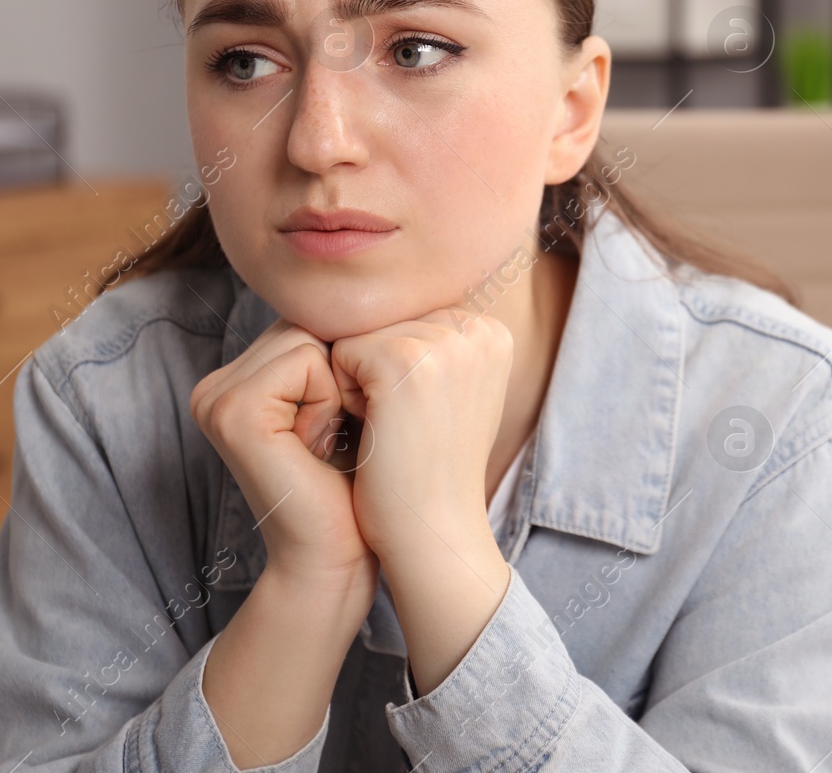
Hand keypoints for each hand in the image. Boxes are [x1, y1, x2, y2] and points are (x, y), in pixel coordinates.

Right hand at [189, 318, 376, 588]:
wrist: (338, 557)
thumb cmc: (357, 485)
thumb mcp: (350, 404)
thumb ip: (340, 350)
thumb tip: (386, 285)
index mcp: (238, 379)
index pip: (308, 323)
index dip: (347, 366)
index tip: (345, 425)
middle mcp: (216, 385)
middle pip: (307, 324)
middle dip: (343, 375)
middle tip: (338, 438)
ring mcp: (215, 397)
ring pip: (309, 337)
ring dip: (340, 389)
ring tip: (327, 443)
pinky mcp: (231, 411)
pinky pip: (306, 361)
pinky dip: (330, 401)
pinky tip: (316, 448)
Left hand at [329, 307, 512, 564]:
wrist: (432, 531)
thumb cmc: (429, 469)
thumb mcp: (450, 392)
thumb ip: (432, 343)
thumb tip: (377, 300)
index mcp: (491, 331)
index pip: (407, 318)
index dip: (397, 370)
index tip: (424, 418)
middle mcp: (477, 328)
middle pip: (384, 321)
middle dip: (377, 373)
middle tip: (406, 428)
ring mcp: (444, 343)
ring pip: (360, 336)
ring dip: (359, 384)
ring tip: (394, 429)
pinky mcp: (403, 360)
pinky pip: (340, 353)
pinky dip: (344, 395)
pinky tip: (377, 431)